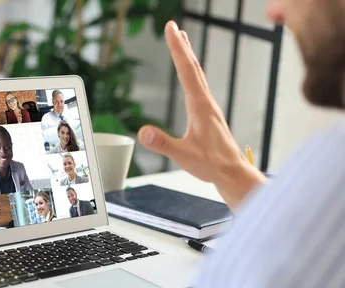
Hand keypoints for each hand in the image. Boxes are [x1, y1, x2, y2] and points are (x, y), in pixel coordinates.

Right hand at [138, 21, 265, 208]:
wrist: (232, 173)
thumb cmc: (211, 165)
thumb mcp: (183, 156)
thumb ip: (163, 144)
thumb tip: (142, 132)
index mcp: (200, 107)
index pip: (186, 71)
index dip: (177, 49)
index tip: (171, 28)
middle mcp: (206, 103)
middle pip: (193, 68)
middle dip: (182, 46)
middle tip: (174, 26)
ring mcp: (209, 108)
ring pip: (198, 76)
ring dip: (188, 57)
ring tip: (182, 42)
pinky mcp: (209, 115)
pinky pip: (199, 87)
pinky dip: (192, 73)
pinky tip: (190, 76)